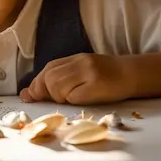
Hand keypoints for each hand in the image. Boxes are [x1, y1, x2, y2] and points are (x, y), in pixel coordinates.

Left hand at [19, 53, 133, 104]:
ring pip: (58, 86)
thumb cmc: (107, 78)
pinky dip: (72, 101)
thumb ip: (58, 79)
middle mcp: (80, 63)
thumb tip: (27, 94)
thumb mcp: (82, 72)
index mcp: (75, 59)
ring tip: (73, 99)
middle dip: (47, 92)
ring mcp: (88, 72)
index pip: (48, 69)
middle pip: (50, 78)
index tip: (32, 96)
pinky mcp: (96, 84)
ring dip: (60, 97)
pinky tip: (81, 100)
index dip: (37, 84)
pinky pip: (73, 95)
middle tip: (59, 99)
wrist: (133, 74)